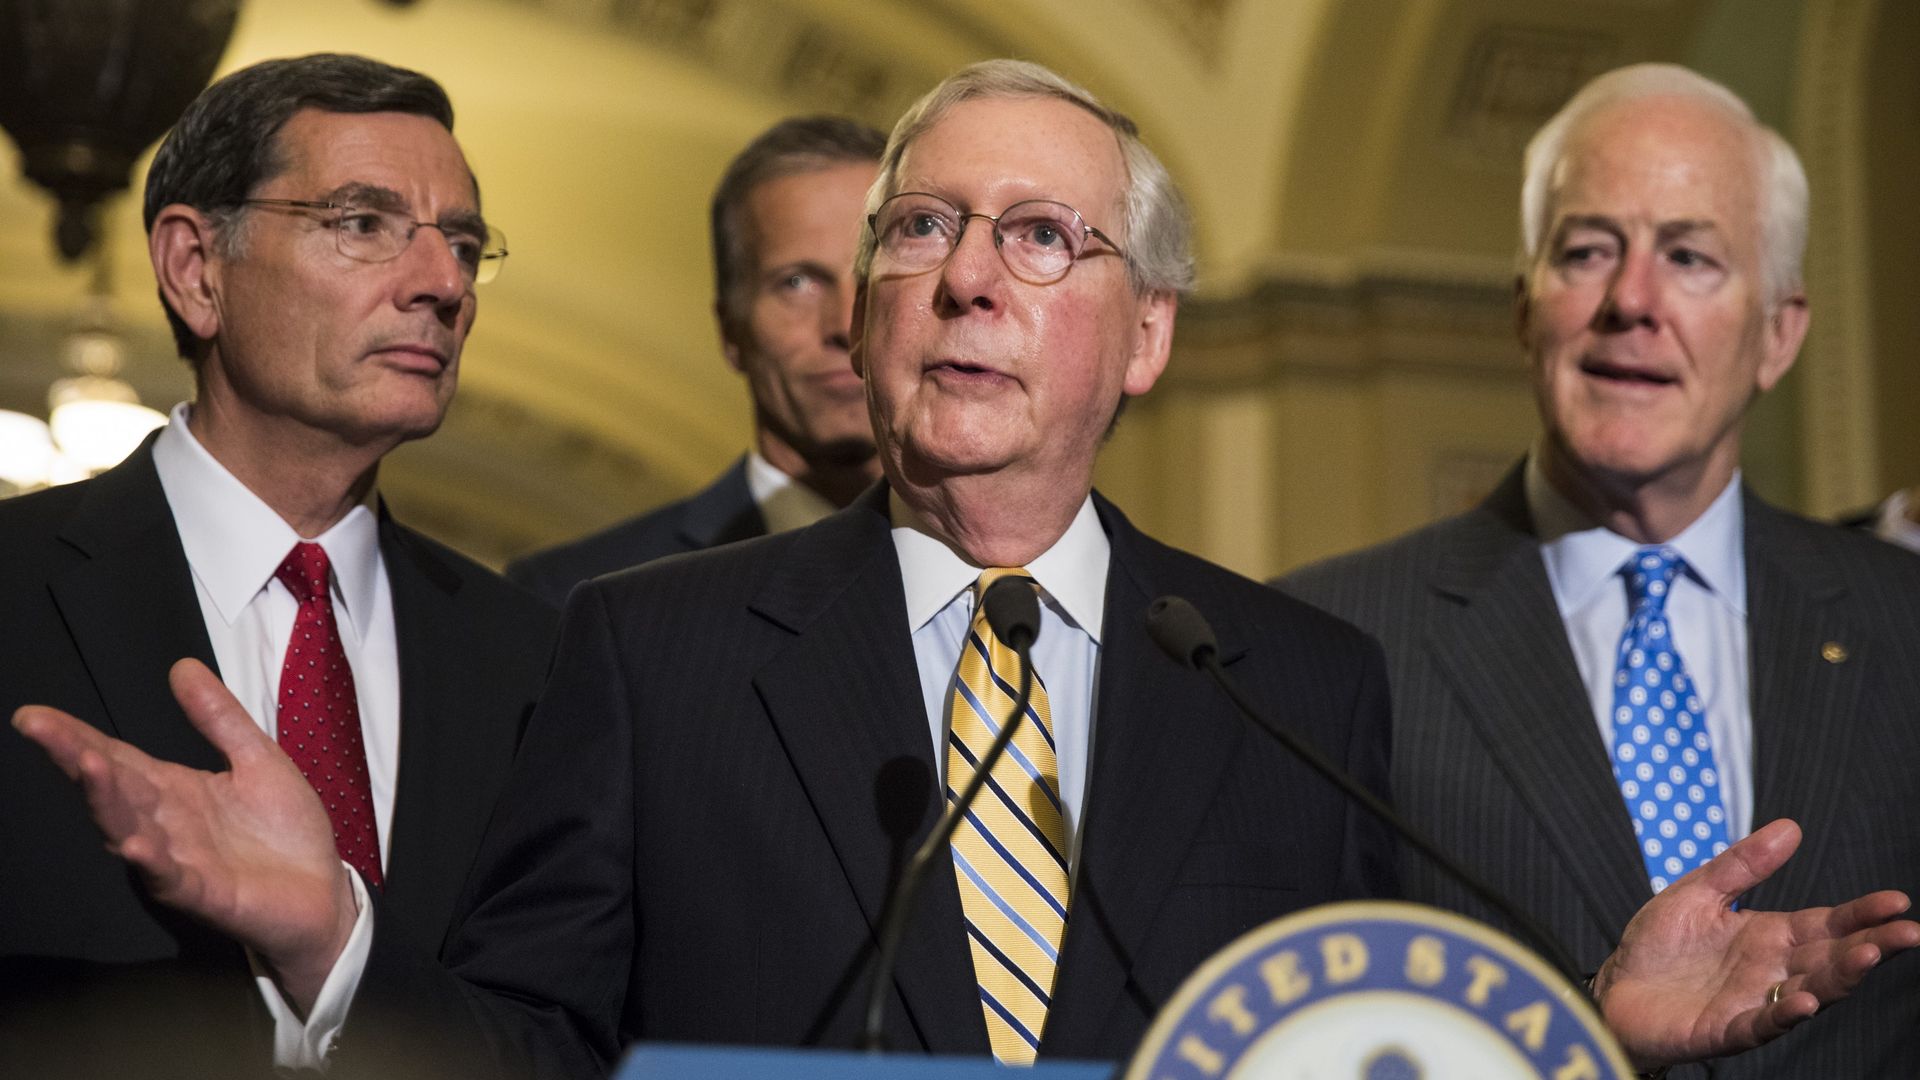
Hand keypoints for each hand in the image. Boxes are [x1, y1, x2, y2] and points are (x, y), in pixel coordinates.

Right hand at [12, 658, 357, 1013]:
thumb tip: (181, 665)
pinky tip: (134, 844)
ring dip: (107, 801)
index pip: (117, 758)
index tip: (33, 715)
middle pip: (112, 788)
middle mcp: (164, 824)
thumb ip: (219, 718)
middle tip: (39, 728)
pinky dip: (152, 862)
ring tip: (88, 766)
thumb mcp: (258, 759)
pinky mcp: (205, 893)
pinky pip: (171, 877)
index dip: (76, 736)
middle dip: (77, 757)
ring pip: (130, 829)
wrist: (322, 892)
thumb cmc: (286, 830)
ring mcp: (179, 860)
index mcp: (174, 790)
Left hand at [1593, 818, 1919, 1068]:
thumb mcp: (1698, 892)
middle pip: (1832, 958)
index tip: (1897, 901)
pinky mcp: (1727, 1029)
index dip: (1861, 913)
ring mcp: (1754, 1001)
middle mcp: (1772, 970)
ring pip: (1811, 990)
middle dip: (1870, 945)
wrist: (1615, 987)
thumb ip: (1742, 865)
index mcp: (1769, 935)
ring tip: (1866, 955)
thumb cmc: (1659, 944)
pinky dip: (1787, 1014)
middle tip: (1907, 933)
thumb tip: (1790, 827)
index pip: (1826, 923)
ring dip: (1840, 976)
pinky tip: (1806, 1000)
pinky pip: (1764, 1024)